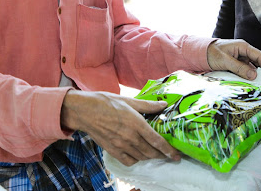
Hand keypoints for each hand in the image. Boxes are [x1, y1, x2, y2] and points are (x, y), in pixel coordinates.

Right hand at [61, 90, 180, 166]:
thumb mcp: (129, 100)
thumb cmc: (106, 102)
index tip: (176, 155)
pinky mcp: (112, 150)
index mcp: (136, 123)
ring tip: (155, 153)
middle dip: (162, 155)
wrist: (84, 111)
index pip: (157, 141)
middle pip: (151, 152)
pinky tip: (137, 154)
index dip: (168, 150)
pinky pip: (128, 160)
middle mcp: (130, 136)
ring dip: (150, 156)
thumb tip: (162, 105)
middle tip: (168, 154)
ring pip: (141, 157)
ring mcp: (121, 145)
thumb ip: (147, 105)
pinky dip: (136, 159)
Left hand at [206, 39, 260, 79]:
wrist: (200, 53)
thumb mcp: (225, 61)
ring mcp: (241, 57)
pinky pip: (246, 69)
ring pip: (253, 66)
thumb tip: (254, 75)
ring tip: (259, 84)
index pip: (259, 55)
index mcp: (243, 46)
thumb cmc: (211, 53)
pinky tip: (250, 82)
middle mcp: (244, 51)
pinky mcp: (237, 62)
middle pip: (258, 60)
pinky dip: (249, 75)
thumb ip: (239, 68)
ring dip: (255, 74)